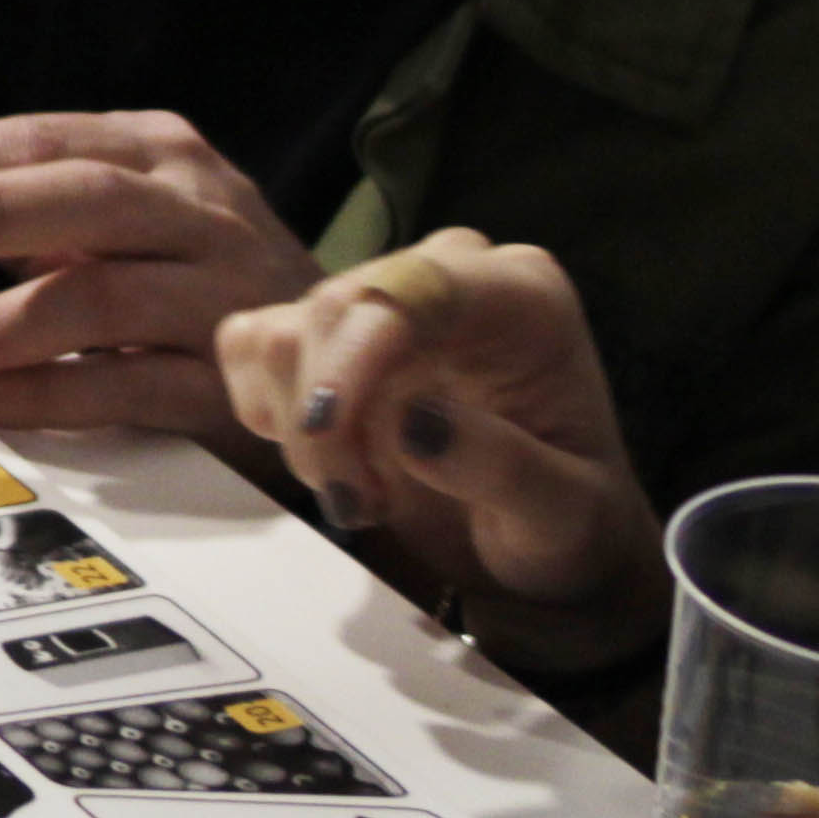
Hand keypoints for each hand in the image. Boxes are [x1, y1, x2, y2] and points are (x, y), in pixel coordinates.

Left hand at [0, 111, 311, 436]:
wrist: (331, 364)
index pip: (36, 140)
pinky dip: (48, 393)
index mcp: (155, 152)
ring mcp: (226, 295)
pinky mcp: (236, 382)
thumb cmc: (177, 276)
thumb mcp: (75, 213)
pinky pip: (132, 384)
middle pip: (81, 194)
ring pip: (105, 294)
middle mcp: (200, 208)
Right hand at [206, 232, 660, 667]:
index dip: (353, 354)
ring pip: (282, 332)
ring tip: (359, 491)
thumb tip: (414, 422)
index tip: (325, 435)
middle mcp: (448, 274)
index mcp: (522, 296)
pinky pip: (250, 343)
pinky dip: (266, 412)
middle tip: (360, 505)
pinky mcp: (329, 334)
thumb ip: (505, 468)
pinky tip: (326, 459)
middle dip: (326, 420)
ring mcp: (382, 299)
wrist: (542, 543)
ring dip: (300, 430)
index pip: (416, 287)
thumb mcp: (563, 516)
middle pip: (333, 309)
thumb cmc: (568, 525)